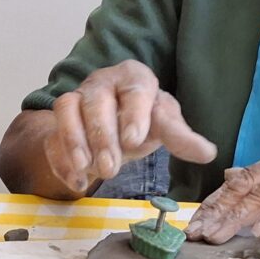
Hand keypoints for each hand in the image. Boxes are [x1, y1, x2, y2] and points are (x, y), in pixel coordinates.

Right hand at [44, 60, 216, 192]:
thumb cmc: (141, 120)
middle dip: (102, 136)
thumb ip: (181, 137)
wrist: (111, 126)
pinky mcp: (57, 123)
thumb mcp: (163, 125)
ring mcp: (76, 99)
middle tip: (111, 169)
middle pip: (96, 100)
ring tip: (87, 169)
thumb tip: (208, 153)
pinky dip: (61, 159)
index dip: (134, 113)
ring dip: (74, 140)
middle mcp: (101, 82)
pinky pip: (51, 135)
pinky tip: (76, 181)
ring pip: (66, 108)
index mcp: (133, 77)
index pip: (134, 89)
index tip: (134, 140)